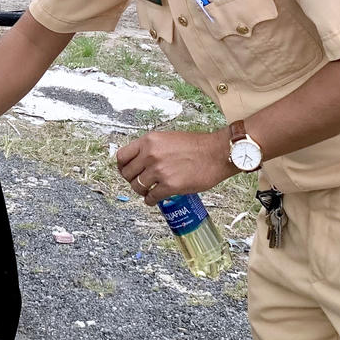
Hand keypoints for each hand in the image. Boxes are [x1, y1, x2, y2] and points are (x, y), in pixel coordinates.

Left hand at [115, 129, 233, 205]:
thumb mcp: (167, 138)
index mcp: (149, 141)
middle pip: (127, 173)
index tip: (126, 171)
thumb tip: (140, 160)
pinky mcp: (170, 185)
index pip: (122, 156)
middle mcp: (150, 154)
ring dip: (141, 191)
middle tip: (139, 183)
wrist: (217, 153)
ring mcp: (159, 170)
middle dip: (131, 180)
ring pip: (137, 187)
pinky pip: (151, 197)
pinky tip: (154, 200)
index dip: (122, 167)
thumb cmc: (197, 145)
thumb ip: (152, 148)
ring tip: (147, 191)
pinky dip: (150, 201)